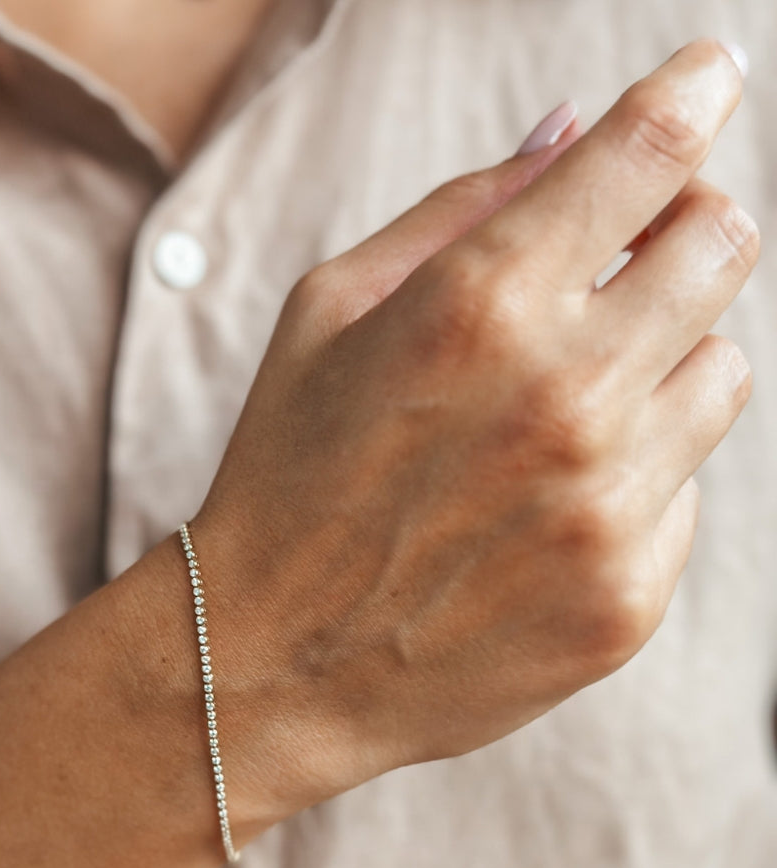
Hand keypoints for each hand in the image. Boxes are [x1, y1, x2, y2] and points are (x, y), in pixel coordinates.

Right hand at [193, 40, 758, 829]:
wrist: (268, 665)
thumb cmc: (286, 479)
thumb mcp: (326, 316)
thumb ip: (459, 209)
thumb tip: (574, 129)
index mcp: (480, 304)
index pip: (651, 153)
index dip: (693, 95)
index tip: (709, 78)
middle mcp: (564, 397)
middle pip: (723, 248)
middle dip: (686, 232)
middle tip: (633, 258)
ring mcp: (606, 506)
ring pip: (722, 374)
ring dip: (660, 366)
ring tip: (563, 413)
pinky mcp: (627, 598)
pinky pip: (687, 492)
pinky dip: (634, 481)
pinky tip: (543, 512)